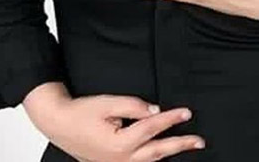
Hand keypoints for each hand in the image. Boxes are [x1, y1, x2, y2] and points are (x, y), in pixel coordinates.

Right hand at [38, 93, 205, 161]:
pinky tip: (162, 152)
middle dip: (180, 145)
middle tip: (199, 141)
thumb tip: (154, 110)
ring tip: (187, 146)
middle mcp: (121, 159)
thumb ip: (133, 106)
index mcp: (120, 143)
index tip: (186, 113)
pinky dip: (154, 158)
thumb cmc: (81, 113)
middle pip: (158, 152)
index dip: (171, 118)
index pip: (153, 128)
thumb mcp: (108, 103)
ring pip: (150, 161)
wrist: (59, 124)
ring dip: (170, 153)